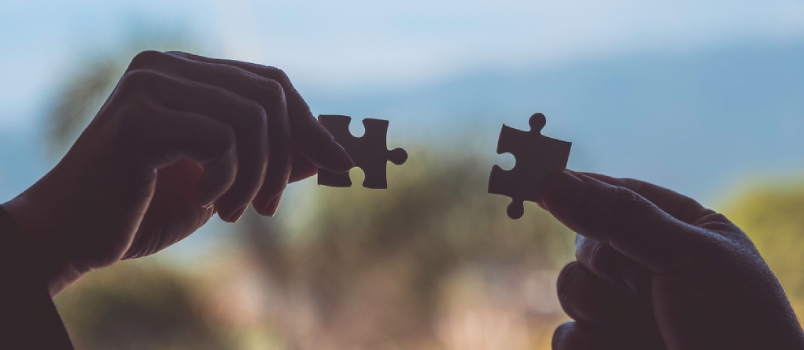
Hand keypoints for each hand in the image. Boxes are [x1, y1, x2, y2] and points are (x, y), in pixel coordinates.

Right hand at [2, 51, 352, 294]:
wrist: (75, 237)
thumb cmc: (146, 208)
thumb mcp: (225, 182)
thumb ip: (272, 158)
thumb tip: (331, 150)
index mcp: (185, 72)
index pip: (270, 82)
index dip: (310, 123)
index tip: (340, 163)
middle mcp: (166, 65)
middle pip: (270, 94)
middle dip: (286, 156)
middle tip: (267, 208)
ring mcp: (150, 84)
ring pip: (253, 118)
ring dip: (256, 176)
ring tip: (232, 211)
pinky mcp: (140, 116)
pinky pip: (223, 140)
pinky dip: (227, 181)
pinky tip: (203, 203)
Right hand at [542, 171, 803, 348]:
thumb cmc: (737, 328)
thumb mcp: (686, 257)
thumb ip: (618, 216)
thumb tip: (552, 181)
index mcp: (683, 231)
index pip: (619, 192)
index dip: (580, 187)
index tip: (539, 179)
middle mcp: (651, 268)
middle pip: (586, 242)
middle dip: (608, 267)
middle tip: (646, 287)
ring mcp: (627, 312)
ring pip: (571, 287)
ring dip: (600, 308)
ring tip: (648, 328)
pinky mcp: (608, 347)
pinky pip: (566, 337)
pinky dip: (588, 343)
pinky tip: (625, 348)